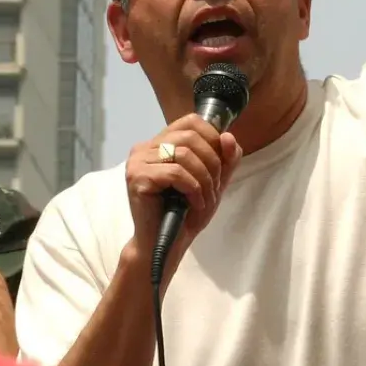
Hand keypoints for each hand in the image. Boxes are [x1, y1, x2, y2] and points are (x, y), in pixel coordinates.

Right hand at [124, 114, 241, 285]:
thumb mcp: (213, 182)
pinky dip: (193, 189)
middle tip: (213, 189)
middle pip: (190, 136)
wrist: (165, 245)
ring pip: (184, 154)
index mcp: (159, 143)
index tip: (219, 164)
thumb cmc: (184, 214)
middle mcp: (144, 148)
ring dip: (204, 179)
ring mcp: (137, 162)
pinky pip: (175, 172)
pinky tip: (193, 203)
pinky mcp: (137, 178)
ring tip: (204, 199)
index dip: (212, 138)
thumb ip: (224, 158)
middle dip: (211, 163)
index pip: (191, 121)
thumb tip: (228, 136)